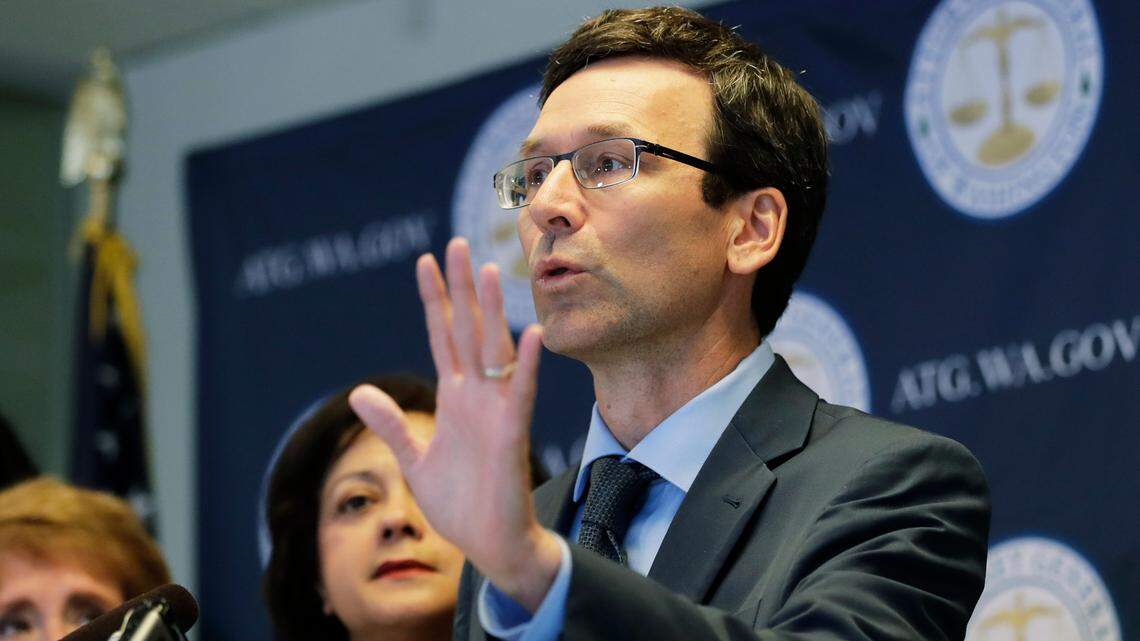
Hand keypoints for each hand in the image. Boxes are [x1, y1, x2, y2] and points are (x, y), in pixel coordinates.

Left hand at [349, 237, 561, 610]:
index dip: (433, 300)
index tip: (424, 261)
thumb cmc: (460, 504)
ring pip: (495, 350)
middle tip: (455, 243)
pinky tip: (531, 332)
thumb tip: (358, 392)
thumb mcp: (414, 461)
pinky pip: (522, 393)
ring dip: (492, 312)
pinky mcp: (513, 434)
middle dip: (460, 288)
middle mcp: (477, 396)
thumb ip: (392, 425)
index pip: (442, 337)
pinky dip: (527, 364)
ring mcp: (497, 411)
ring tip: (487, 271)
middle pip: (468, 330)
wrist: (490, 545)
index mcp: (455, 398)